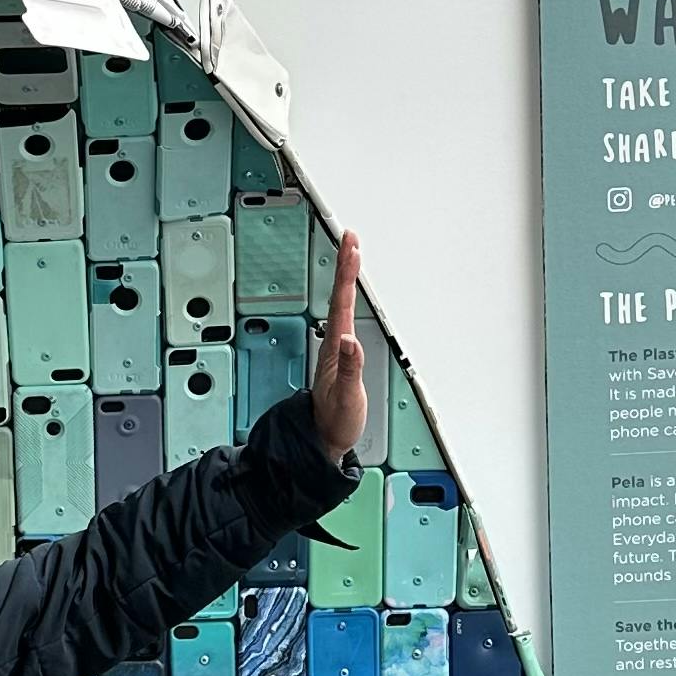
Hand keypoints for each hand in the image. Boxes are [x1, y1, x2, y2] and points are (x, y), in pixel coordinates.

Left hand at [312, 229, 368, 469]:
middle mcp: (334, 343)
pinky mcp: (341, 355)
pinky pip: (344, 316)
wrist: (324, 438)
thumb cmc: (335, 421)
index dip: (347, 273)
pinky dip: (348, 298)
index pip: (342, 302)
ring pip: (341, 303)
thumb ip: (350, 368)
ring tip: (351, 253)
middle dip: (345, 264)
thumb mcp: (347, 397)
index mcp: (336, 348)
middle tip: (350, 237)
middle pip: (340, 296)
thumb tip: (348, 339)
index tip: (352, 246)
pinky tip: (350, 293)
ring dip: (345, 276)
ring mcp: (336, 348)